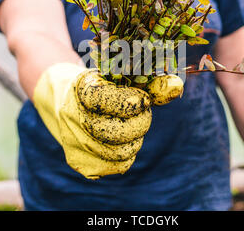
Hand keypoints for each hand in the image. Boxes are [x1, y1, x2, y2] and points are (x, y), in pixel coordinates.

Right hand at [34, 63, 182, 178]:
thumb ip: (149, 83)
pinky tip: (121, 139)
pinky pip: (118, 166)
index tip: (143, 99)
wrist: (65, 101)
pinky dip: (128, 154)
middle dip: (140, 122)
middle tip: (141, 113)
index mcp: (82, 89)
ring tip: (130, 125)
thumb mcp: (120, 76)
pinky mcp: (79, 161)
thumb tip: (177, 87)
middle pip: (120, 132)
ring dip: (135, 139)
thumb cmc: (101, 86)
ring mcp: (74, 142)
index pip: (109, 100)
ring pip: (122, 152)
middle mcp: (73, 117)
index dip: (132, 102)